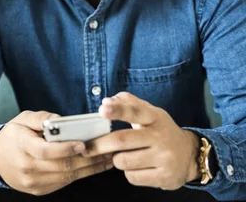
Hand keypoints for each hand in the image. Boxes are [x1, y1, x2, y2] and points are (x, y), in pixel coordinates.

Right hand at [0, 111, 113, 195]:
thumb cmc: (12, 136)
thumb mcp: (22, 120)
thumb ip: (41, 118)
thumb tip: (60, 120)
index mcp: (22, 146)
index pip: (45, 151)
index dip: (65, 149)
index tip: (83, 144)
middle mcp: (28, 167)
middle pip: (61, 166)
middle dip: (87, 159)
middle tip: (107, 150)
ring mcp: (34, 181)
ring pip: (66, 176)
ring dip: (90, 169)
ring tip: (107, 158)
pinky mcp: (40, 190)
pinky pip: (64, 183)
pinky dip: (81, 175)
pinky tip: (93, 167)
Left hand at [83, 92, 200, 189]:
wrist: (190, 156)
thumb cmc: (160, 132)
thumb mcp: (150, 113)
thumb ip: (128, 103)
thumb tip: (106, 101)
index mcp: (155, 118)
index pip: (135, 111)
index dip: (117, 110)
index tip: (102, 109)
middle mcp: (161, 137)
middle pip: (121, 140)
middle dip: (99, 145)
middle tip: (87, 148)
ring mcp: (164, 158)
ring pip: (123, 161)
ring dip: (116, 160)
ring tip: (125, 156)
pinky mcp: (165, 177)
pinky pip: (132, 177)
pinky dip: (128, 173)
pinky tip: (137, 167)